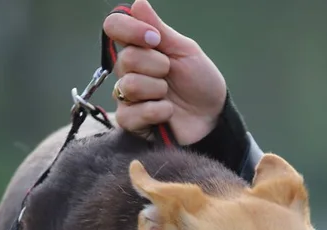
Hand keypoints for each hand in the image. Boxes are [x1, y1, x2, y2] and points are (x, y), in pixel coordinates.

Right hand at [102, 0, 227, 144]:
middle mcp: (128, 70)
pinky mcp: (130, 121)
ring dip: (158, 89)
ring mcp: (126, 96)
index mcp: (138, 47)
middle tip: (170, 73)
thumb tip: (138, 3)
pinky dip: (158, 111)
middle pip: (126, 58)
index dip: (130, 30)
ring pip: (129, 85)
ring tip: (169, 95)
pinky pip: (132, 113)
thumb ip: (160, 30)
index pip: (114, 27)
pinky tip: (168, 112)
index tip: (154, 38)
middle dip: (157, 65)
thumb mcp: (184, 51)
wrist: (213, 116)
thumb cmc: (199, 81)